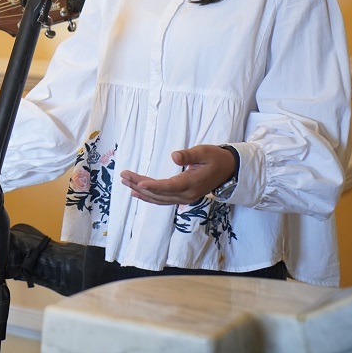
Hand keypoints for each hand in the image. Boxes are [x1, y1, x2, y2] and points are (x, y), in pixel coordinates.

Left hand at [119, 144, 236, 204]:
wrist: (228, 170)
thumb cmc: (215, 158)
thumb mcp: (204, 152)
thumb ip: (189, 155)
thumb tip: (174, 156)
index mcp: (192, 183)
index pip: (168, 187)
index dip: (152, 186)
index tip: (137, 182)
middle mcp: (187, 195)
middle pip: (159, 193)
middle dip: (139, 185)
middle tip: (123, 175)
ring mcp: (184, 199)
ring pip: (159, 198)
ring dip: (141, 191)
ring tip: (125, 182)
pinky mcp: (182, 198)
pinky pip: (162, 200)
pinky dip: (149, 197)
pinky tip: (136, 193)